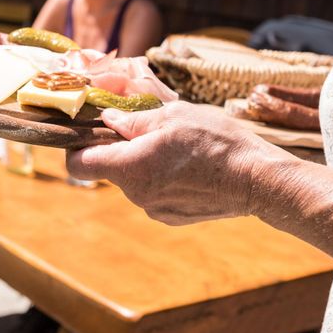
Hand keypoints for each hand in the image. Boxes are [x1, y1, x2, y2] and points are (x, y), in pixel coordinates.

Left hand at [67, 101, 288, 224]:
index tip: (87, 131)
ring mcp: (155, 209)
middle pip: (109, 169)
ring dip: (143, 161)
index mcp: (131, 167)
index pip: (79, 164)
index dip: (76, 146)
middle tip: (145, 127)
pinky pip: (153, 192)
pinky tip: (187, 165)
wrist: (256, 179)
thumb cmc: (216, 141)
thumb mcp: (172, 116)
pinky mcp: (171, 217)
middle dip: (119, 148)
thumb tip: (108, 121)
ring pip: (133, 179)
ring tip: (175, 146)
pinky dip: (160, 177)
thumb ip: (133, 120)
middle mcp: (137, 194)